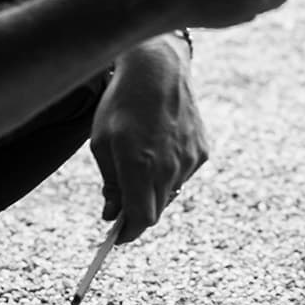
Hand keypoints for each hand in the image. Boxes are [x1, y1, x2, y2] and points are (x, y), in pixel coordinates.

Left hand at [87, 40, 208, 243]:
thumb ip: (110, 184)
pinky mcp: (202, 151)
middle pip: (155, 210)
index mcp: (139, 165)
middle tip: (121, 200)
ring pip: (170, 193)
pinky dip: (170, 171)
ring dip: (153, 188)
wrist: (158, 68)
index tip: (116, 236)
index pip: (140, 219)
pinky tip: (159, 146)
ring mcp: (190, 160)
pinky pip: (183, 175)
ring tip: (140, 158)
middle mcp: (169, 167)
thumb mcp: (102, 143)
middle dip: (137, 210)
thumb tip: (111, 215)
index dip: (127, 233)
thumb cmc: (122, 103)